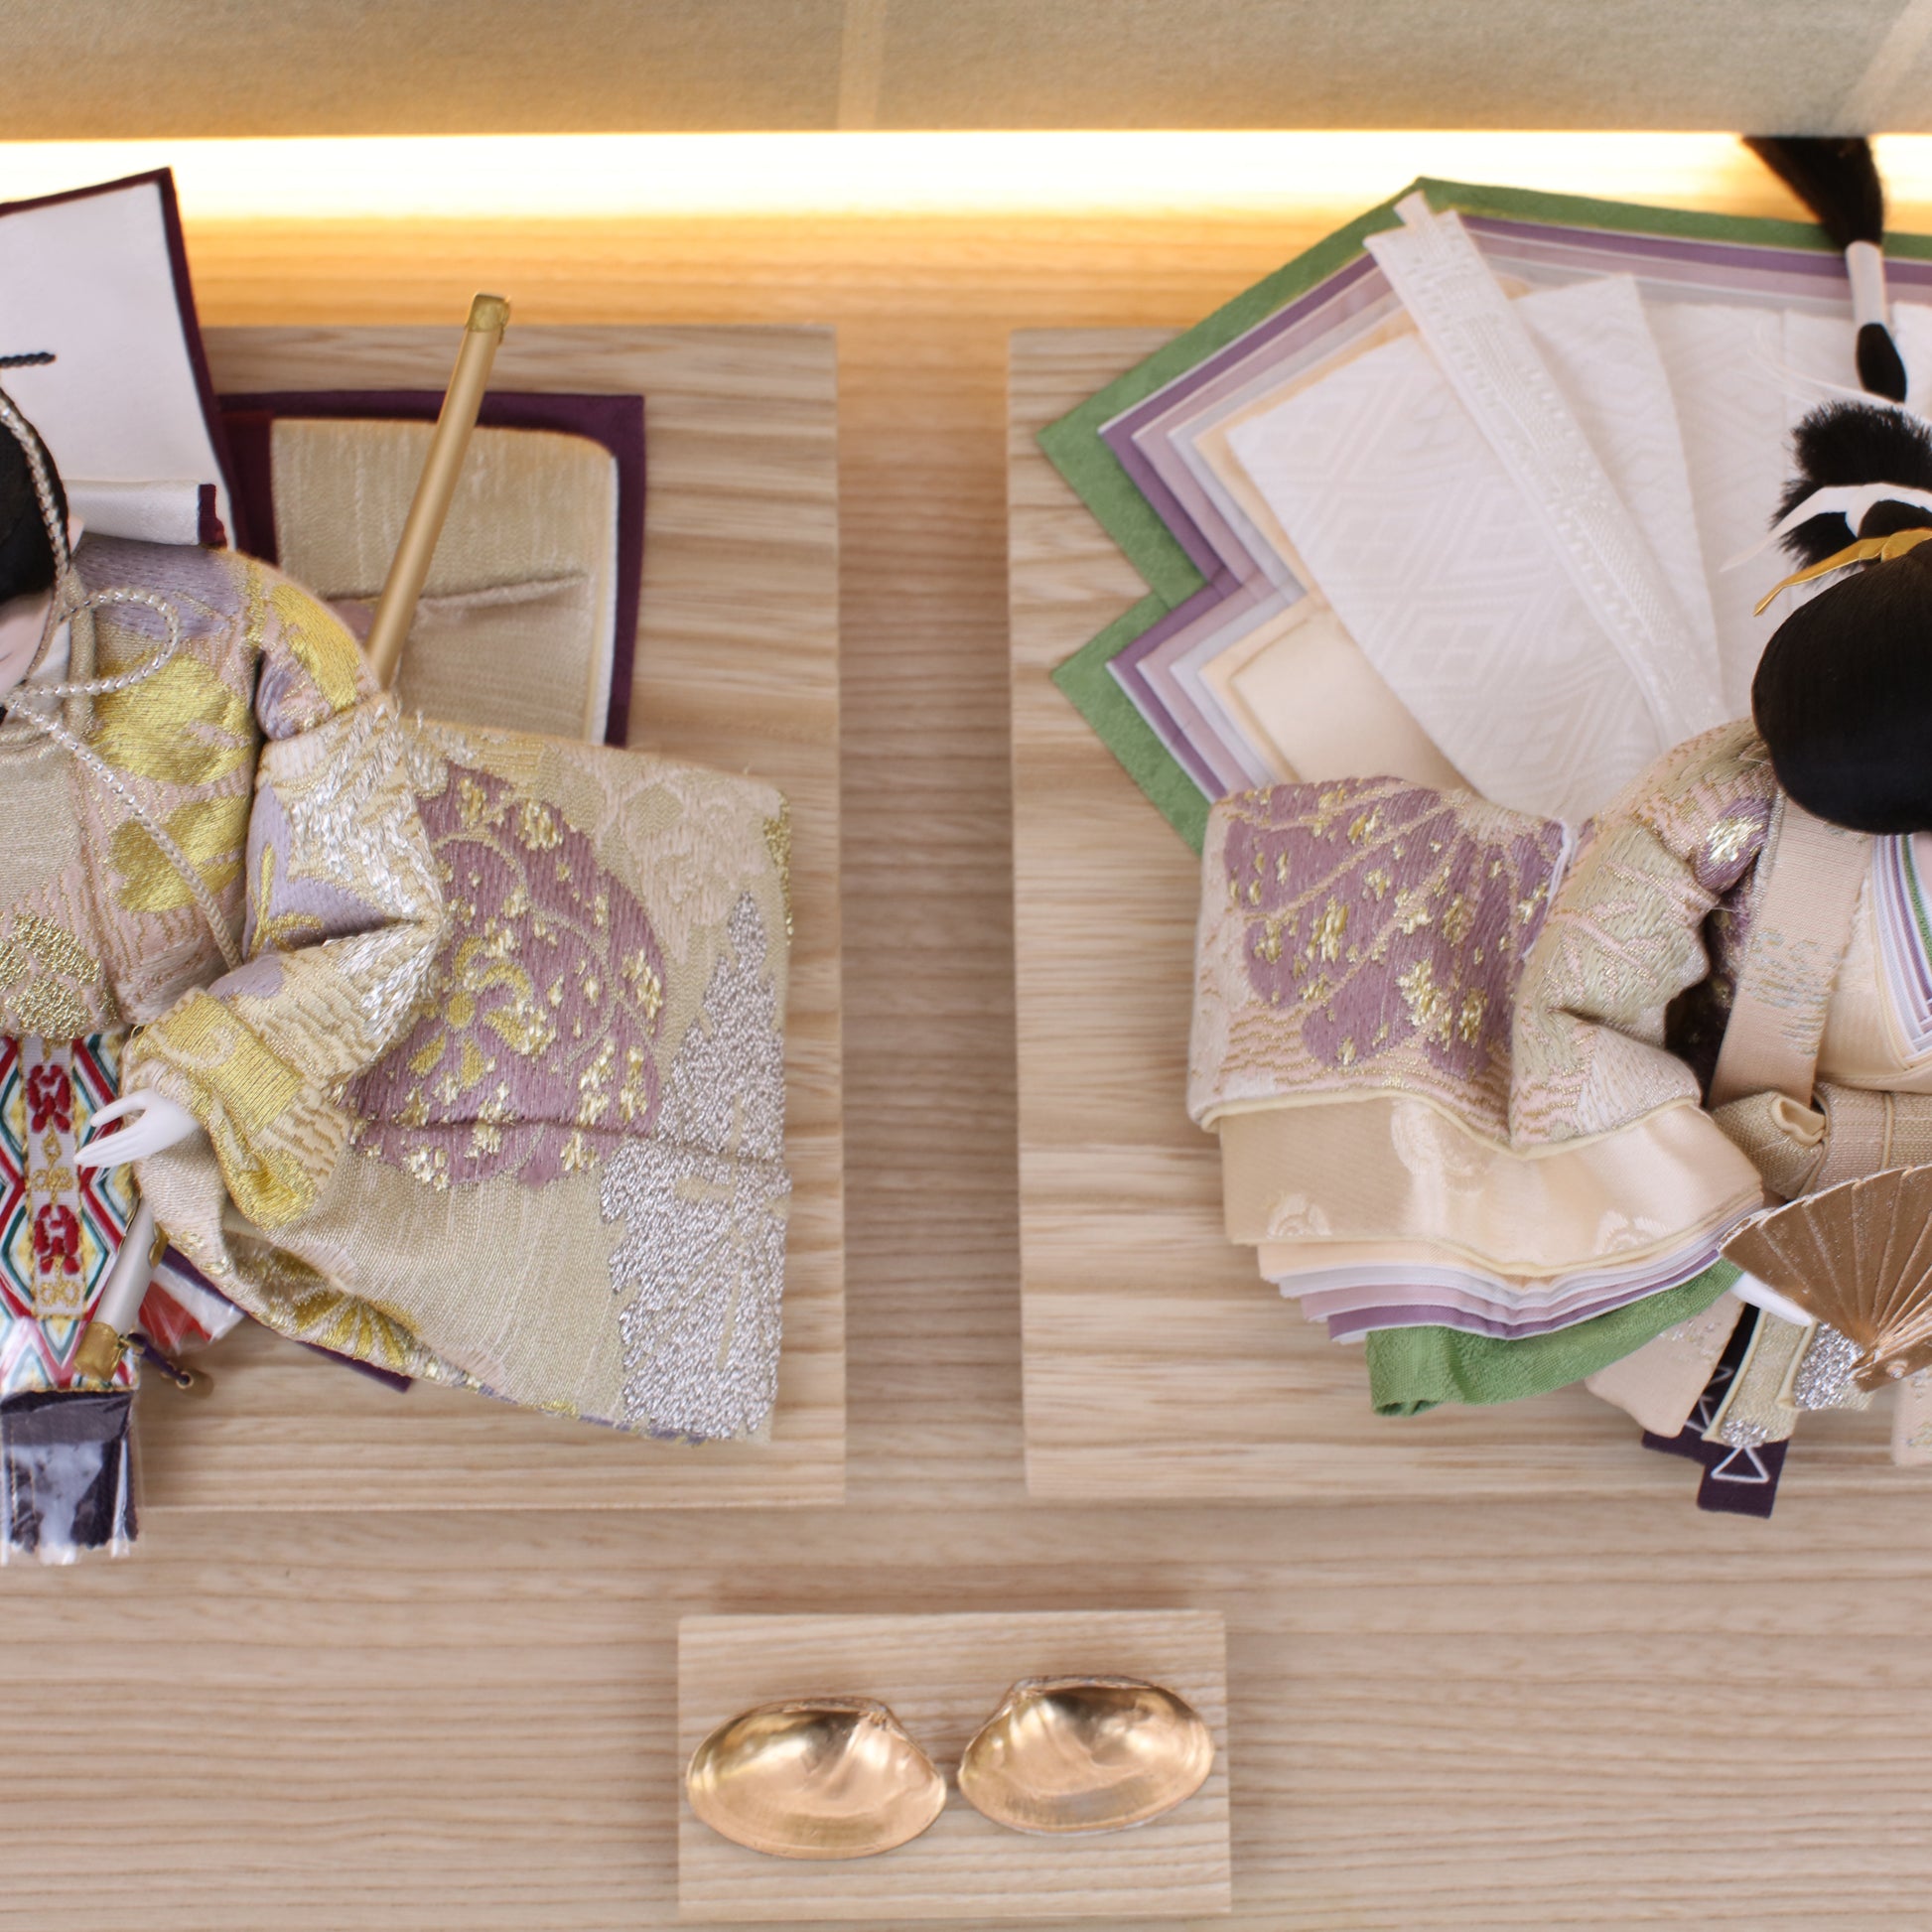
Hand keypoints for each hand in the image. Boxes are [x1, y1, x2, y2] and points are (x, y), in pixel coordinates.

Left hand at [76, 1090, 199, 1168]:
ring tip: (89, 1163)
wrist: (204, 1105)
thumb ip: (116, 1108)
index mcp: (143, 1129)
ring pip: (124, 1157)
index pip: (112, 1143)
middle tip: (76, 1161)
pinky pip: (133, 1155)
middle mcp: (147, 1142)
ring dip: (105, 1160)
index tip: (77, 1155)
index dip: (94, 1150)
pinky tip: (109, 1159)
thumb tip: (92, 1122)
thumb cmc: (172, 1094)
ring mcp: (154, 1146)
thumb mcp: (142, 1096)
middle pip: (116, 1153)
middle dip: (96, 1157)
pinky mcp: (158, 1145)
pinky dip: (118, 1158)